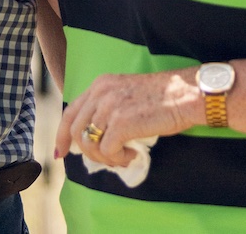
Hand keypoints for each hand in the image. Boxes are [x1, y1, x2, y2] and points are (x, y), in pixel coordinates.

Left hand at [55, 70, 198, 166]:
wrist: (184, 94)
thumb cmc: (161, 98)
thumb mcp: (125, 95)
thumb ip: (107, 109)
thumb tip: (94, 137)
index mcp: (100, 84)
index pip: (70, 111)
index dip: (62, 134)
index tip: (61, 152)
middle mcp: (100, 92)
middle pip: (76, 130)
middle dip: (87, 153)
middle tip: (107, 160)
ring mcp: (110, 107)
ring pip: (90, 143)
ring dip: (105, 158)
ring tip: (123, 157)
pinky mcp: (121, 123)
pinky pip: (107, 151)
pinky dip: (118, 159)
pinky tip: (133, 155)